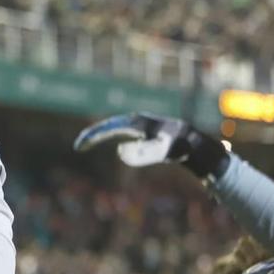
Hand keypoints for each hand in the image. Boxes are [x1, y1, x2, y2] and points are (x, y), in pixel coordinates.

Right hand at [73, 113, 227, 176]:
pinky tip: (106, 144)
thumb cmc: (179, 146)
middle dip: (92, 135)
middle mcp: (135, 120)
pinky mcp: (143, 132)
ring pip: (112, 128)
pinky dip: (108, 137)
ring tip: (85, 145)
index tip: (80, 146)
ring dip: (98, 136)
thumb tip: (119, 150)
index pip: (108, 128)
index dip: (93, 136)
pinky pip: (120, 132)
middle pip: (107, 126)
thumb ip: (144, 152)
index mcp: (136, 122)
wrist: (195, 143)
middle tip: (78, 146)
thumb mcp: (163, 151)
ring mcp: (139, 125)